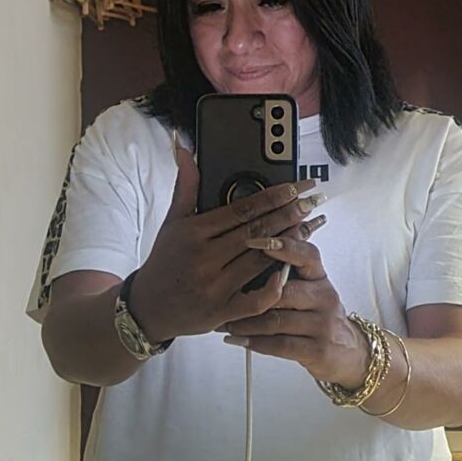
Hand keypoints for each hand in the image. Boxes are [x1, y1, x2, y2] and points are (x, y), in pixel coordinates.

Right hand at [129, 135, 318, 342]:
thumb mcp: (173, 220)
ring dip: (289, 242)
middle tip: (313, 200)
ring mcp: (214, 287)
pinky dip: (273, 286)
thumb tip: (183, 148)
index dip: (273, 196)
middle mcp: (204, 259)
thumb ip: (186, 185)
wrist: (148, 307)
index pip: (241, 210)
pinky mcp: (222, 312)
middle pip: (257, 232)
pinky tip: (289, 270)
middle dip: (289, 214)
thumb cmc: (165, 259)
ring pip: (260, 260)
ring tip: (311, 225)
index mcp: (194, 233)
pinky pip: (255, 300)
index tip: (295, 186)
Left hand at [220, 229, 371, 388]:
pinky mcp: (317, 350)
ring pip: (276, 321)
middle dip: (252, 296)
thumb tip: (249, 248)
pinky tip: (238, 340)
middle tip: (225, 295)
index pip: (306, 254)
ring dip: (246, 323)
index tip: (255, 240)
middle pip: (284, 291)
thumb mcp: (310, 287)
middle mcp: (325, 297)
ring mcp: (323, 325)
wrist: (346, 351)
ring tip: (226, 322)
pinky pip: (280, 345)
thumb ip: (287, 270)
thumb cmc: (316, 314)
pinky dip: (255, 343)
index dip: (283, 245)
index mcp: (319, 276)